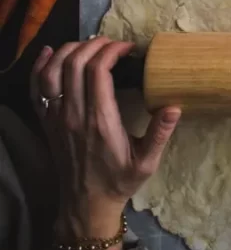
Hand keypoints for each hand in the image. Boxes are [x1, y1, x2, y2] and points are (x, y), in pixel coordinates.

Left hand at [31, 37, 180, 249]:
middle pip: (74, 63)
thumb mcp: (146, 163)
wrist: (85, 205)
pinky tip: (49, 53)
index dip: (112, 51)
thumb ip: (159, 134)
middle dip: (93, 44)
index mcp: (100, 120)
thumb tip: (175, 106)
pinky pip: (35, 88)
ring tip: (88, 45)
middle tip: (111, 44)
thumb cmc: (119, 181)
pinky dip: (39, 66)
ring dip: (68, 50)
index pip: (98, 71)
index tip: (127, 49)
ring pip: (52, 71)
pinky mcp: (46, 122)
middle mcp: (74, 114)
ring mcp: (56, 117)